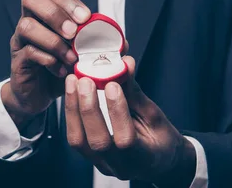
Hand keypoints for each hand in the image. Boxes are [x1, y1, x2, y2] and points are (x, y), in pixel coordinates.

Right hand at [2, 0, 90, 130]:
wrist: (41, 96)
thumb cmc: (63, 69)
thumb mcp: (83, 55)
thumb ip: (100, 46)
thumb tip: (123, 43)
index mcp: (47, 15)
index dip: (69, 1)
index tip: (86, 17)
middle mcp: (30, 21)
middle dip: (55, 13)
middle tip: (73, 33)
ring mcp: (20, 40)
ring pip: (26, 25)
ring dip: (53, 40)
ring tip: (71, 57)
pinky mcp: (17, 61)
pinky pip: (27, 52)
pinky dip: (48, 60)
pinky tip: (62, 71)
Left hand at [64, 56, 195, 186]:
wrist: (157, 161)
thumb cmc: (160, 138)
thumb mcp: (154, 116)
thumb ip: (135, 93)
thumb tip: (124, 65)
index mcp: (144, 159)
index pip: (126, 140)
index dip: (117, 111)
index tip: (112, 84)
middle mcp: (120, 166)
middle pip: (98, 142)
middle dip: (88, 108)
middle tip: (86, 80)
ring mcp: (102, 163)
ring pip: (79, 141)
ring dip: (73, 108)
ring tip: (73, 82)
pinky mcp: (90, 156)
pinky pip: (75, 136)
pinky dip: (70, 112)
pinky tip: (71, 93)